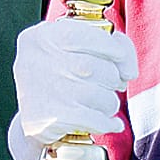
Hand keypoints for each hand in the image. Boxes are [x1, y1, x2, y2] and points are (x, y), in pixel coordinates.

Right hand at [9, 19, 138, 159]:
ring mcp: (45, 91)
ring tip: (100, 104)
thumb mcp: (71, 49)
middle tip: (109, 85)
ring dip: (110, 103)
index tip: (121, 59)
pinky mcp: (52, 119)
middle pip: (97, 67)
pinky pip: (97, 120)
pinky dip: (109, 123)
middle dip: (113, 78)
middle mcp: (38, 61)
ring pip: (101, 96)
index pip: (87, 36)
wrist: (30, 119)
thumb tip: (129, 70)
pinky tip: (110, 123)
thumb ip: (106, 43)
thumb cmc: (59, 77)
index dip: (112, 47)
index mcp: (42, 37)